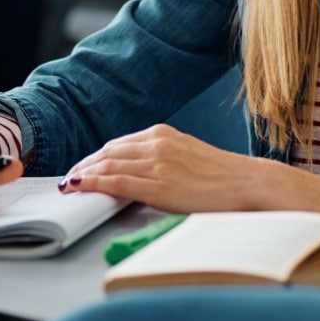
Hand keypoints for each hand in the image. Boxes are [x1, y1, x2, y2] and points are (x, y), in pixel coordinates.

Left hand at [58, 124, 319, 213]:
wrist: (250, 183)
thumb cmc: (224, 176)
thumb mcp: (190, 156)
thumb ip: (165, 159)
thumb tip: (143, 171)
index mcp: (165, 134)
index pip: (119, 144)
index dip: (97, 156)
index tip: (84, 166)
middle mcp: (158, 143)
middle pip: (108, 151)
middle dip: (85, 164)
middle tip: (71, 177)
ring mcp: (158, 163)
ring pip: (107, 164)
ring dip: (83, 173)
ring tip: (69, 185)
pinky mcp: (159, 185)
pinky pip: (116, 181)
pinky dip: (94, 182)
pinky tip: (80, 186)